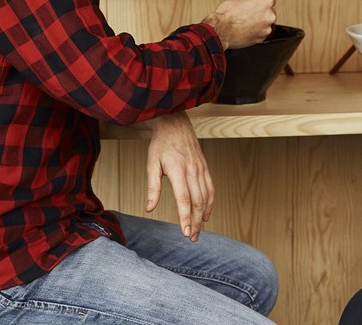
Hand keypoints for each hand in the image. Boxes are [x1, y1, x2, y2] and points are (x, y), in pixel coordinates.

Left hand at [143, 111, 213, 241]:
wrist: (175, 123)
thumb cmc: (161, 143)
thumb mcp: (151, 163)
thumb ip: (152, 187)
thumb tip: (150, 208)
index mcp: (178, 170)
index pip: (184, 199)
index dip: (185, 217)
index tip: (185, 232)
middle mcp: (192, 170)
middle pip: (197, 202)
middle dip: (195, 222)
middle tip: (192, 238)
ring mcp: (201, 169)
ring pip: (206, 197)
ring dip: (203, 216)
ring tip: (198, 231)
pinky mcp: (205, 167)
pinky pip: (211, 188)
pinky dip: (210, 203)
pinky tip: (206, 214)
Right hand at [202, 0, 276, 49]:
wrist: (221, 30)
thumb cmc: (227, 15)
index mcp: (266, 3)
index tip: (256, 0)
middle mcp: (269, 16)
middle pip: (269, 12)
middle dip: (260, 11)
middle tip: (249, 11)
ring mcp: (266, 29)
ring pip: (265, 24)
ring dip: (258, 22)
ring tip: (246, 21)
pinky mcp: (260, 39)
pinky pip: (260, 33)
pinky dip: (255, 31)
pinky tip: (246, 29)